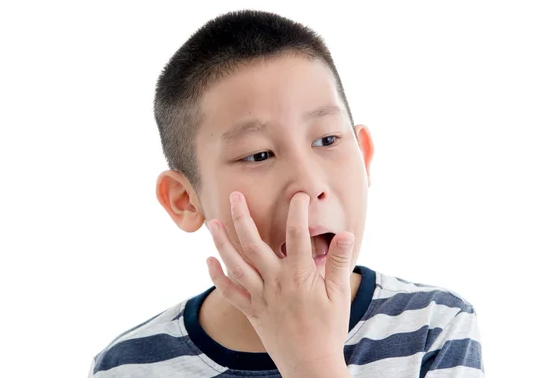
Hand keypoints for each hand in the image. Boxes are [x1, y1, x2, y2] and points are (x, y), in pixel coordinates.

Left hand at [206, 191, 354, 377]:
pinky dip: (217, 277)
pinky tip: (209, 261)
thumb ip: (339, 261)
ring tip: (212, 223)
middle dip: (242, 217)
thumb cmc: (328, 329)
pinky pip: (230, 293)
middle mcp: (275, 282)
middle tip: (234, 196)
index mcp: (299, 275)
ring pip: (236, 265)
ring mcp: (260, 297)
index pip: (296, 234)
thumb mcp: (339, 294)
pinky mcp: (252, 311)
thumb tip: (345, 233)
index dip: (296, 211)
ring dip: (222, 243)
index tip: (297, 194)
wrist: (310, 363)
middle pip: (254, 244)